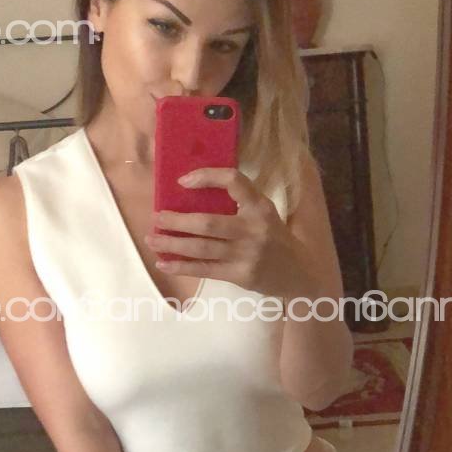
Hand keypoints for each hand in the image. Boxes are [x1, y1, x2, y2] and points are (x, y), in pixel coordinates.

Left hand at [144, 168, 314, 300]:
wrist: (299, 273)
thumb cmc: (274, 238)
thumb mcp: (264, 213)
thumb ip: (239, 203)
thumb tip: (191, 195)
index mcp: (260, 206)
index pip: (234, 181)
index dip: (207, 177)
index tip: (182, 181)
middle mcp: (254, 228)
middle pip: (208, 222)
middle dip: (177, 220)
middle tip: (156, 217)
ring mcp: (247, 254)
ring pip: (202, 248)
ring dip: (172, 243)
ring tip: (152, 239)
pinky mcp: (241, 275)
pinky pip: (205, 269)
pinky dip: (181, 267)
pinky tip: (164, 263)